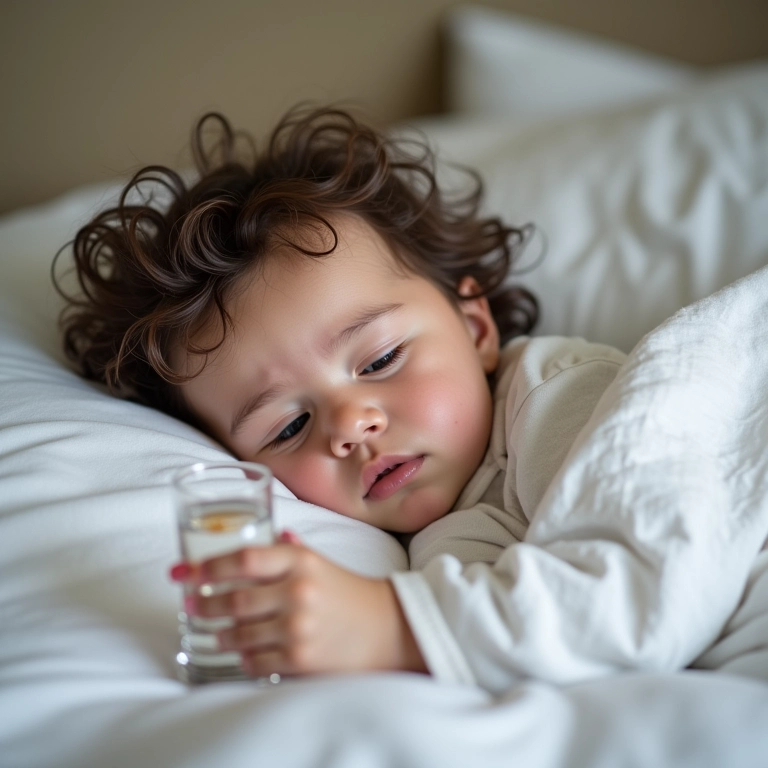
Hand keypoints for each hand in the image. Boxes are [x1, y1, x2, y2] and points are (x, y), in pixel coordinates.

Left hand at [170, 533, 426, 678]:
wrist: (388, 628)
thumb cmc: (350, 593)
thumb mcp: (321, 562)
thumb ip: (290, 550)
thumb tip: (266, 532)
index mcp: (301, 561)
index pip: (244, 559)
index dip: (208, 566)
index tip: (184, 572)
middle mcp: (298, 591)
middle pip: (234, 600)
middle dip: (205, 604)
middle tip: (193, 604)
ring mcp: (298, 627)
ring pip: (239, 634)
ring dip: (220, 634)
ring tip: (214, 631)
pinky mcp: (301, 659)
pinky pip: (255, 662)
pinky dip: (243, 658)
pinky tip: (242, 653)